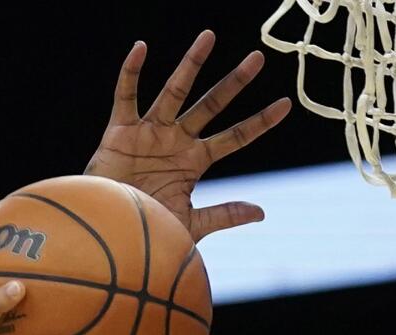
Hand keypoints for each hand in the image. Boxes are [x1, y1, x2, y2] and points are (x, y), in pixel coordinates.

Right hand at [86, 31, 291, 242]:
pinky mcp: (121, 131)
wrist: (109, 235)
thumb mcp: (190, 224)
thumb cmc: (147, 231)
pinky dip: (131, 73)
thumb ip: (224, 215)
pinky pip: (126, 96)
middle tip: (258, 59)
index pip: (236, 137)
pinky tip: (141, 48)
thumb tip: (261, 212)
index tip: (286, 105)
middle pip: (212, 105)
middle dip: (235, 83)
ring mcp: (150, 132)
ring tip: (209, 37)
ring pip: (175, 91)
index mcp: (195, 160)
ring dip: (192, 64)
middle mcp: (177, 140)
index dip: (260, 122)